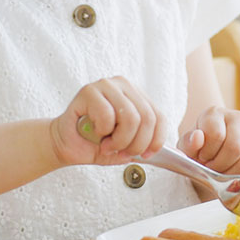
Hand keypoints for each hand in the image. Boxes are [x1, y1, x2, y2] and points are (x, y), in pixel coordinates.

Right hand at [49, 76, 167, 166]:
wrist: (65, 143)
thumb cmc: (96, 143)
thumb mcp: (127, 145)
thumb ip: (146, 142)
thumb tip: (173, 152)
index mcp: (136, 95)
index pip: (159, 116)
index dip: (156, 140)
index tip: (145, 154)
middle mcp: (123, 85)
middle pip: (147, 117)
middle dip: (136, 144)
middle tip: (121, 152)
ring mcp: (106, 85)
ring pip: (130, 117)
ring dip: (119, 140)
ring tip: (107, 144)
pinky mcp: (89, 90)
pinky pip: (107, 116)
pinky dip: (103, 132)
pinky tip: (94, 133)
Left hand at [178, 106, 239, 177]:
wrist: (212, 154)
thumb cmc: (199, 149)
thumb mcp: (187, 147)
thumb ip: (188, 143)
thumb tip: (197, 137)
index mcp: (215, 113)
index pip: (216, 135)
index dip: (207, 154)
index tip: (202, 159)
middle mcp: (238, 118)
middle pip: (235, 148)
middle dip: (220, 167)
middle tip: (212, 169)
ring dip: (233, 175)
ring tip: (223, 172)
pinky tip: (237, 176)